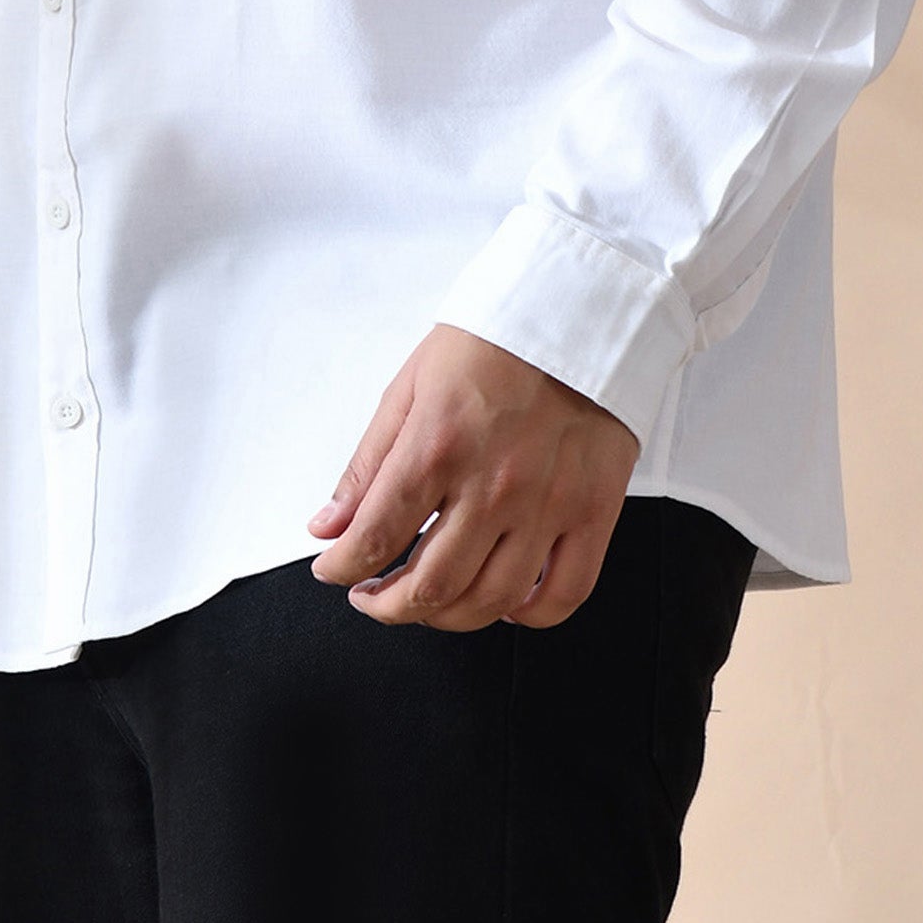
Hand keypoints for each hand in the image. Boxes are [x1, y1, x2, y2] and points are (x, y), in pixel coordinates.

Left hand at [306, 323, 638, 630]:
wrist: (577, 305)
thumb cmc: (490, 339)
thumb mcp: (410, 386)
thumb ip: (367, 465)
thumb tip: (328, 527)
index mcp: (438, 445)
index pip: (375, 536)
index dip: (342, 568)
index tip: (334, 571)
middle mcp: (493, 484)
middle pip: (431, 586)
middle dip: (388, 605)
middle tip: (375, 595)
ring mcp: (548, 503)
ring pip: (491, 601)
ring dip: (448, 617)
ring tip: (428, 601)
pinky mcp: (594, 509)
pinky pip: (563, 593)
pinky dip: (529, 615)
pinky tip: (504, 602)